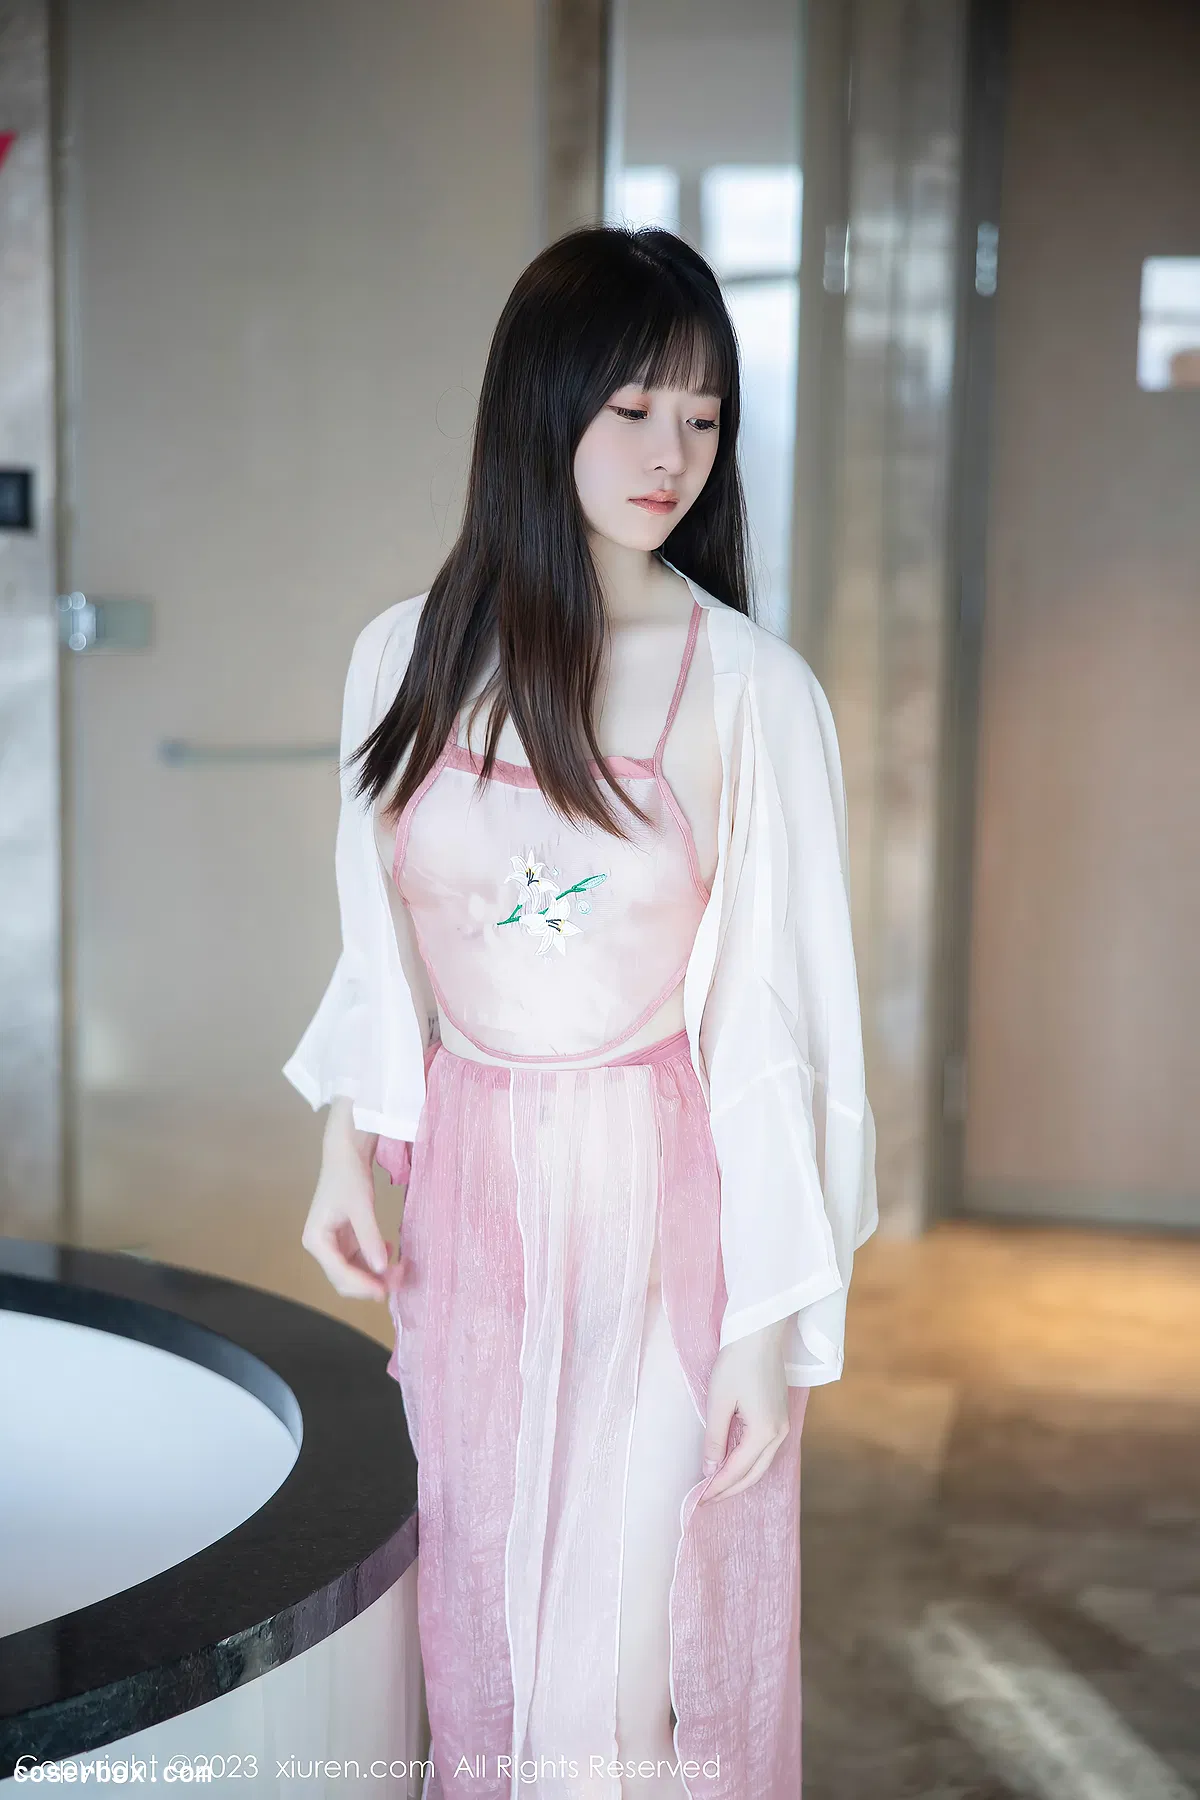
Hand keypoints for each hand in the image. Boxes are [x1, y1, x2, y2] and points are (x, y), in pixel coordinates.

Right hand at [301, 1097, 390, 1300]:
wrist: (346, 1153)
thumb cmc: (348, 1176)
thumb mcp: (361, 1206)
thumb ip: (370, 1238)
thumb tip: (381, 1268)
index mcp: (316, 1240)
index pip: (339, 1274)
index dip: (363, 1286)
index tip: (385, 1292)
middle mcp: (321, 1246)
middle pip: (345, 1278)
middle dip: (371, 1282)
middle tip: (400, 1280)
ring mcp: (332, 1243)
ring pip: (354, 1272)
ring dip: (376, 1274)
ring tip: (401, 1268)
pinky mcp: (344, 1238)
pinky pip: (360, 1259)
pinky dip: (376, 1260)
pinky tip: (390, 1250)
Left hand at [699, 1315, 792, 1503]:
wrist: (760, 1334)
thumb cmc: (737, 1363)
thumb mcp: (719, 1402)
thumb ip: (715, 1439)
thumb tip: (710, 1470)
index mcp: (764, 1432)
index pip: (737, 1470)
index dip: (717, 1487)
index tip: (699, 1500)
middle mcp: (779, 1433)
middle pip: (754, 1474)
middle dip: (731, 1489)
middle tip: (708, 1499)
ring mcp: (783, 1425)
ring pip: (762, 1464)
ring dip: (741, 1478)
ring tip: (718, 1486)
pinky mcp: (780, 1416)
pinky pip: (766, 1450)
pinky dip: (750, 1462)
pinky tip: (734, 1463)